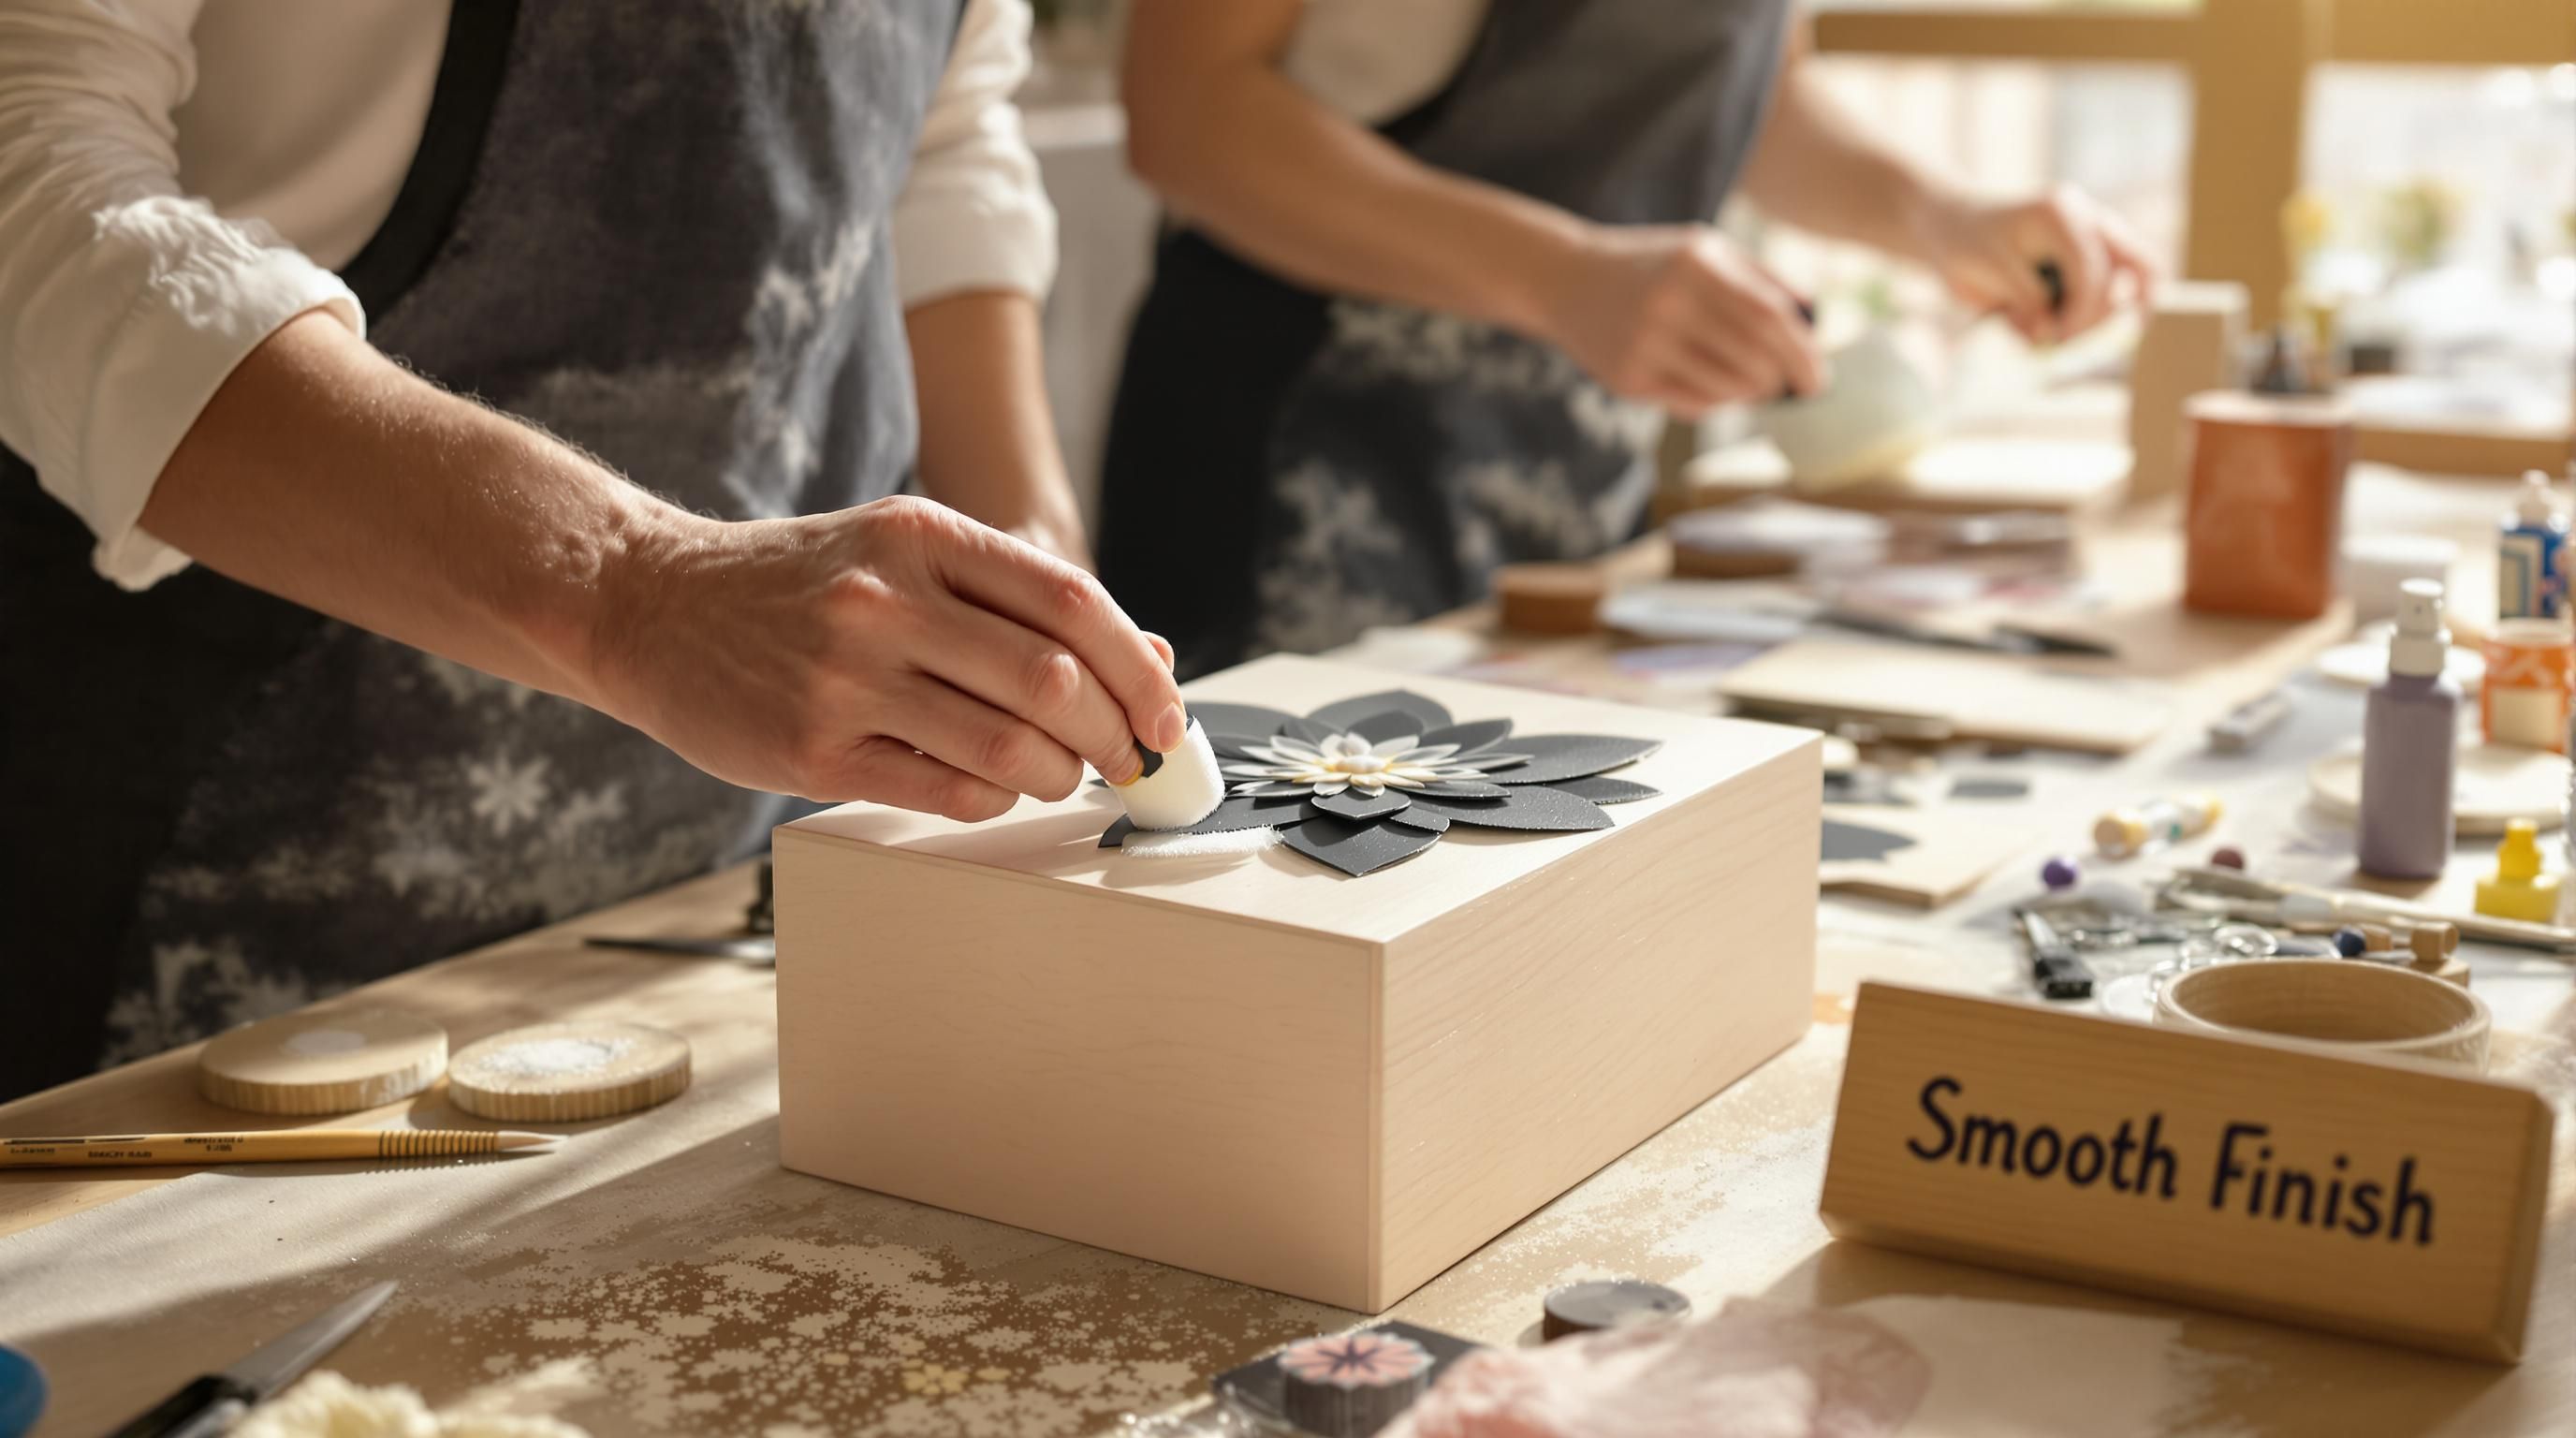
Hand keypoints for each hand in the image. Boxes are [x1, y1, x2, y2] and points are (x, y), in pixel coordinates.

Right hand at [588, 495, 1184, 819]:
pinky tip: (994, 787)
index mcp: (922, 535)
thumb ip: (1017, 599)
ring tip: (1058, 773)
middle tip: (1128, 758)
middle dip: (1113, 734)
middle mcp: (886, 600)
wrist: (648, 604)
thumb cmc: (799, 585)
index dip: (1139, 667)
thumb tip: (1150, 657)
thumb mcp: (903, 553)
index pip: (1072, 602)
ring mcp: (846, 677)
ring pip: (1007, 747)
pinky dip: (995, 800)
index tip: (1165, 713)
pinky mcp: (812, 751)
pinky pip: (946, 792)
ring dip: (1058, 775)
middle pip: (1052, 681)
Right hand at [1536, 224, 1825, 413]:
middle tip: (1787, 384)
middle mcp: (1668, 304)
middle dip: (1781, 380)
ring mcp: (1644, 345)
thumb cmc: (1653, 265)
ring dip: (1751, 393)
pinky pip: (1694, 404)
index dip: (1802, 353)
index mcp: (1696, 266)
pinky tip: (1713, 384)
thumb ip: (1762, 277)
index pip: (1768, 318)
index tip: (1819, 380)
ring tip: (1750, 381)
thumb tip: (1814, 319)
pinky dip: (1717, 401)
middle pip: (1753, 360)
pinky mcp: (1627, 379)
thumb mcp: (1706, 250)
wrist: (1567, 281)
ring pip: (1727, 390)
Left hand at [1915, 183, 2154, 343]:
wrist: (1948, 225)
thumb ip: (2026, 301)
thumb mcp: (1990, 273)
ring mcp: (2094, 239)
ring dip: (2100, 316)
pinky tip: (2043, 325)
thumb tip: (2052, 335)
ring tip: (2052, 333)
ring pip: (2132, 280)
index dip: (2085, 312)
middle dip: (2108, 313)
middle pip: (2140, 268)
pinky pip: (2107, 291)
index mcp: (2064, 216)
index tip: (2062, 340)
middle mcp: (2090, 221)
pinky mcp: (2087, 260)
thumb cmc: (1965, 242)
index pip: (2096, 271)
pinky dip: (2086, 315)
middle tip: (2068, 341)